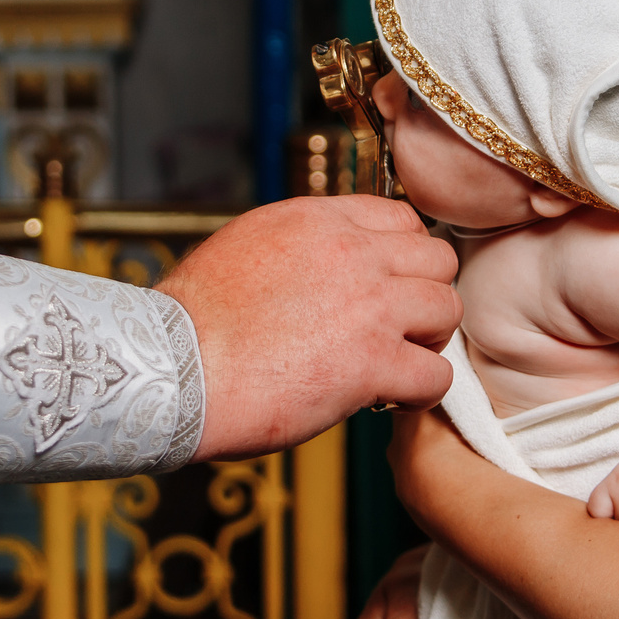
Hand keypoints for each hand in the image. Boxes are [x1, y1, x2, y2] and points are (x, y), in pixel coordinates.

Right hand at [159, 197, 460, 459]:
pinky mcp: (372, 362)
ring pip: (447, 310)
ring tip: (396, 362)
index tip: (389, 288)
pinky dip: (421, 392)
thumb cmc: (192, 322)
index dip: (403, 259)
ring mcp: (369, 306)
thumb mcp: (245, 247)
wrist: (172, 368)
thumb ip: (298, 246)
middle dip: (423, 295)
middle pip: (436, 260)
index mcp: (318, 220)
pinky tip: (390, 399)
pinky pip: (436, 375)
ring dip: (427, 340)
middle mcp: (353, 253)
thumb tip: (319, 265)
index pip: (401, 219)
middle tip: (397, 328)